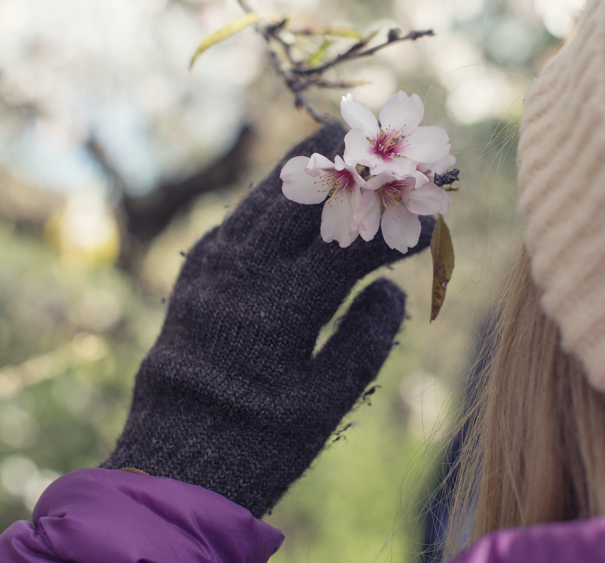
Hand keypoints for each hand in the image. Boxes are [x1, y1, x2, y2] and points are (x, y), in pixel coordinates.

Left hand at [100, 123, 432, 515]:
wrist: (170, 465)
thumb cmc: (259, 443)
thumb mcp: (326, 404)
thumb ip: (367, 339)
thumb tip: (390, 288)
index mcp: (280, 308)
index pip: (352, 241)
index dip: (398, 221)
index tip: (434, 211)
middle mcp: (241, 273)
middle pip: (305, 192)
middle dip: (356, 165)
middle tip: (396, 150)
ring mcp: (212, 265)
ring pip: (267, 193)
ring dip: (310, 165)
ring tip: (345, 139)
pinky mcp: (195, 269)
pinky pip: (240, 216)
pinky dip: (276, 195)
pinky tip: (298, 191)